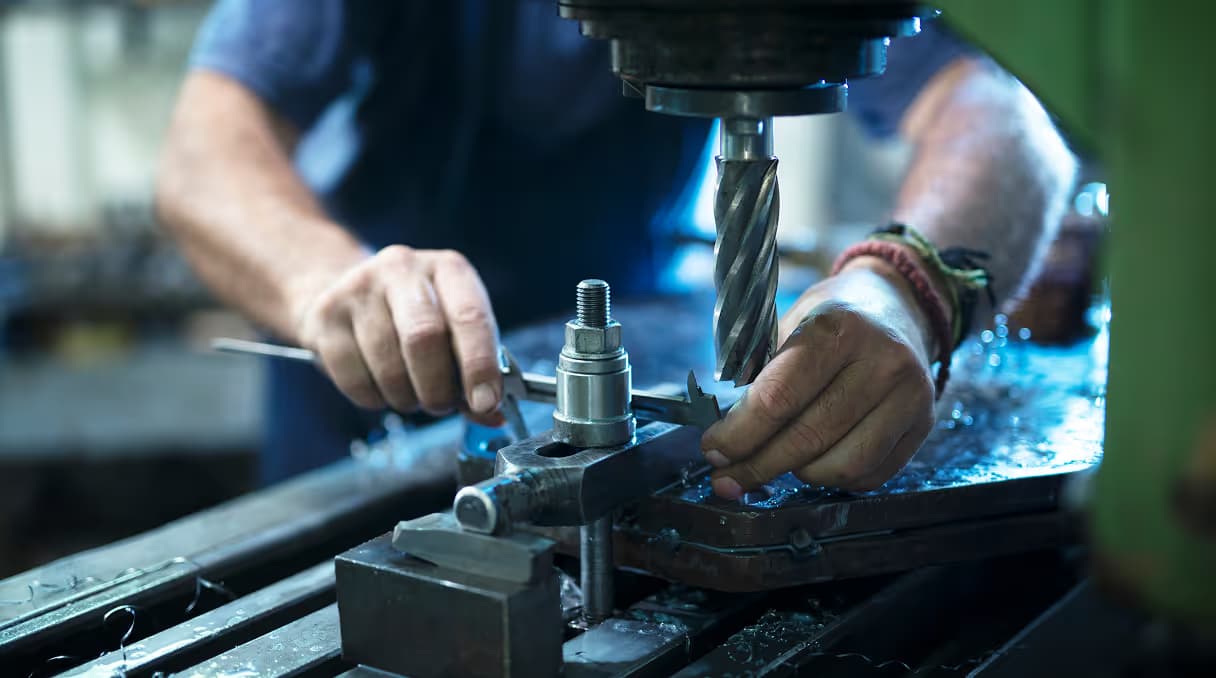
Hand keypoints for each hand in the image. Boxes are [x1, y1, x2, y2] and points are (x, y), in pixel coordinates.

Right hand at [293, 245, 504, 425]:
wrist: (345, 293)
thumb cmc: (413, 318)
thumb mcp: (452, 332)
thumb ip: (474, 372)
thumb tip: (492, 416)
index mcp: (448, 269)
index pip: (470, 316)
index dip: (480, 366)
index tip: (485, 404)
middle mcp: (403, 267)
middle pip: (424, 337)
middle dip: (438, 388)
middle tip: (440, 405)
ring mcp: (359, 287)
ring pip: (388, 365)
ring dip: (405, 397)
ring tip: (409, 394)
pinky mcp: (326, 315)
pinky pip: (354, 378)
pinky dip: (373, 398)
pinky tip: (379, 387)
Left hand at [700, 257, 938, 497]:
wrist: (899, 306)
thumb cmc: (832, 320)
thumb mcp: (789, 325)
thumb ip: (759, 376)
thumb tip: (724, 439)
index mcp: (838, 329)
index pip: (778, 398)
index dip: (739, 434)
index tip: (713, 450)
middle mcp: (882, 362)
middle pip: (808, 437)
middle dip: (757, 465)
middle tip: (727, 478)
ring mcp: (910, 396)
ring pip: (842, 466)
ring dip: (798, 474)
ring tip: (776, 462)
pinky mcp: (925, 424)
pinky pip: (872, 475)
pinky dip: (834, 478)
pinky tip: (814, 463)